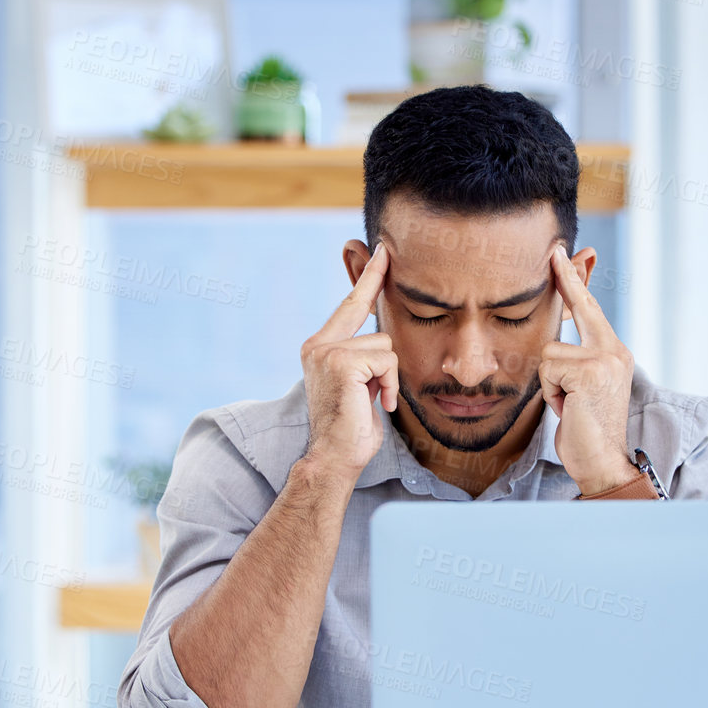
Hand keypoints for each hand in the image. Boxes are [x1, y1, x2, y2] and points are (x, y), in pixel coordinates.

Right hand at [299, 243, 396, 481]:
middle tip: (381, 301)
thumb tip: (383, 335)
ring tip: (373, 400)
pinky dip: (390, 385)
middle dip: (380, 318)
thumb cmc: (352, 429)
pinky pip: (386, 360)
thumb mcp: (361, 384)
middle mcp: (318, 344)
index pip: (349, 304)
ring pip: (385, 344)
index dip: (367, 276)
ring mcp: (326, 351)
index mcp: (320, 347)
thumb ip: (365, 357)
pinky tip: (376, 404)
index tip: (381, 250)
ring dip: (390, 376)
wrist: (335, 457)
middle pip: (370, 317)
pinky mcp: (341, 362)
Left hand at [540, 245, 636, 495]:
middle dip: (567, 280)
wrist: (601, 462)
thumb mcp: (579, 388)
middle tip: (554, 250)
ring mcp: (605, 360)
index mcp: (614, 353)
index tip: (564, 255)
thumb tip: (556, 341)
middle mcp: (614, 351)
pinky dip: (550, 393)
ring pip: (549, 350)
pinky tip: (567, 409)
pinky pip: (547, 369)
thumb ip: (573, 360)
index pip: (591, 310)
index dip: (575, 282)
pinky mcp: (589, 373)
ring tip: (566, 403)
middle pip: (582, 306)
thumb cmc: (585, 429)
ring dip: (549, 382)